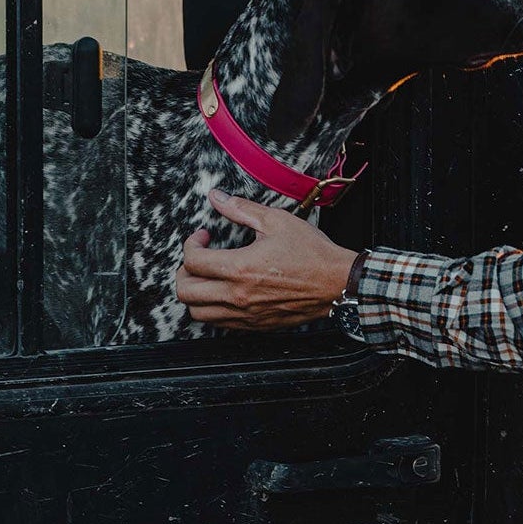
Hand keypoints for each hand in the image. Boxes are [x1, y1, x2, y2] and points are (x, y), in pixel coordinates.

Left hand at [175, 188, 357, 329]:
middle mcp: (238, 296)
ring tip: (207, 280)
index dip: (191, 244)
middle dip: (184, 272)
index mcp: (240, 268)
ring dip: (196, 295)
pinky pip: (220, 324)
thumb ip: (242, 210)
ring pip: (198, 314)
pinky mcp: (256, 325)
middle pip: (186, 292)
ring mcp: (246, 314)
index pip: (193, 261)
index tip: (203, 237)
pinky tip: (225, 294)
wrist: (338, 284)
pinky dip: (214, 310)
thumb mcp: (277, 222)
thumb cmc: (313, 254)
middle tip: (197, 260)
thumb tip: (218, 198)